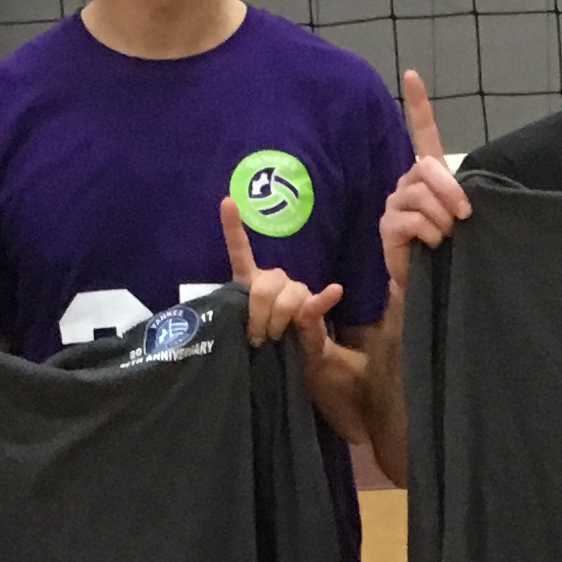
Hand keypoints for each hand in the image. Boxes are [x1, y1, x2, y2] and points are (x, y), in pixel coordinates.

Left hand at [220, 197, 340, 361]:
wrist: (299, 358)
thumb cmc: (267, 342)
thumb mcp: (248, 331)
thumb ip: (245, 322)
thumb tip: (253, 327)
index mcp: (253, 281)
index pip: (241, 250)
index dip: (233, 227)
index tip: (227, 202)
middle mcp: (275, 280)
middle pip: (263, 287)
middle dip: (257, 316)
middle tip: (256, 338)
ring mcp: (297, 291)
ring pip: (285, 299)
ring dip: (277, 321)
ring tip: (275, 338)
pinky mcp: (315, 306)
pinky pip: (317, 300)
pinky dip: (325, 297)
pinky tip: (335, 290)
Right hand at [379, 69, 469, 299]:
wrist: (429, 283)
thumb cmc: (450, 248)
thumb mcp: (460, 216)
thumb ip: (461, 197)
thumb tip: (466, 199)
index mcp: (427, 175)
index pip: (421, 132)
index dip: (418, 105)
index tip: (411, 74)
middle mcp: (408, 183)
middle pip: (427, 167)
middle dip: (450, 189)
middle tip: (464, 215)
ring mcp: (395, 203)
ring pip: (421, 194)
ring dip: (442, 217)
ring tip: (447, 236)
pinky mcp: (388, 225)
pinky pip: (413, 219)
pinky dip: (430, 232)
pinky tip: (433, 244)